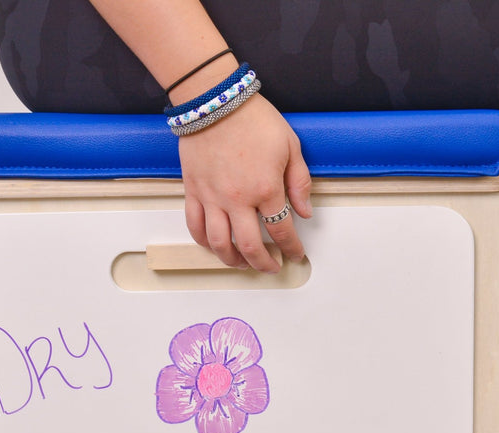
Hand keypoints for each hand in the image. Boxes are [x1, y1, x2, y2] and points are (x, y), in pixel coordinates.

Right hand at [177, 94, 312, 272]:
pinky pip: (195, 226)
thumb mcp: (290, 146)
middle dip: (263, 263)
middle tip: (271, 267)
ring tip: (243, 263)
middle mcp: (238, 199)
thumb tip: (304, 212)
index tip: (295, 255)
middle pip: (250, 246)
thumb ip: (300, 183)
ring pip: (220, 243)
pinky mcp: (194, 191)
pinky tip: (215, 246)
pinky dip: (204, 242)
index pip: (282, 231)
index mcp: (266, 188)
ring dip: (233, 260)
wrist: (215, 98)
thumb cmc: (253, 119)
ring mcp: (213, 197)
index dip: (292, 248)